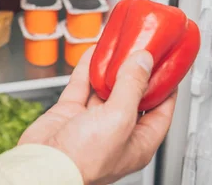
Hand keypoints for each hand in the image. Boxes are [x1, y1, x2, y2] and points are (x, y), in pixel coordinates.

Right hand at [19, 48, 176, 184]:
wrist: (45, 164)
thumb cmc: (84, 161)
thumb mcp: (119, 119)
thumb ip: (132, 87)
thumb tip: (143, 62)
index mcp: (138, 142)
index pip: (161, 110)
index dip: (165, 86)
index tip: (166, 64)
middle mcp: (116, 132)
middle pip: (131, 96)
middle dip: (135, 72)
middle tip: (140, 50)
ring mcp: (92, 121)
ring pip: (105, 88)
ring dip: (110, 68)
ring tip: (118, 47)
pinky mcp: (70, 113)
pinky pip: (81, 86)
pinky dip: (87, 69)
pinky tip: (93, 55)